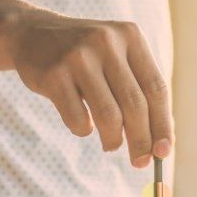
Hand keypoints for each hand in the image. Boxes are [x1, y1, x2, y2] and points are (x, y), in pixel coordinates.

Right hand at [8, 11, 171, 167]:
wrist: (33, 33)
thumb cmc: (87, 58)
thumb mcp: (117, 60)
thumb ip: (139, 92)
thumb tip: (160, 144)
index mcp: (130, 37)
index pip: (156, 89)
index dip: (163, 125)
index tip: (163, 152)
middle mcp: (106, 42)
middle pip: (135, 105)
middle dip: (141, 141)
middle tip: (140, 162)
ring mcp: (78, 56)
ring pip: (109, 116)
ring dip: (113, 141)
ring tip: (111, 145)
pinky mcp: (54, 74)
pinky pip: (78, 119)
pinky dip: (83, 131)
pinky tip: (83, 126)